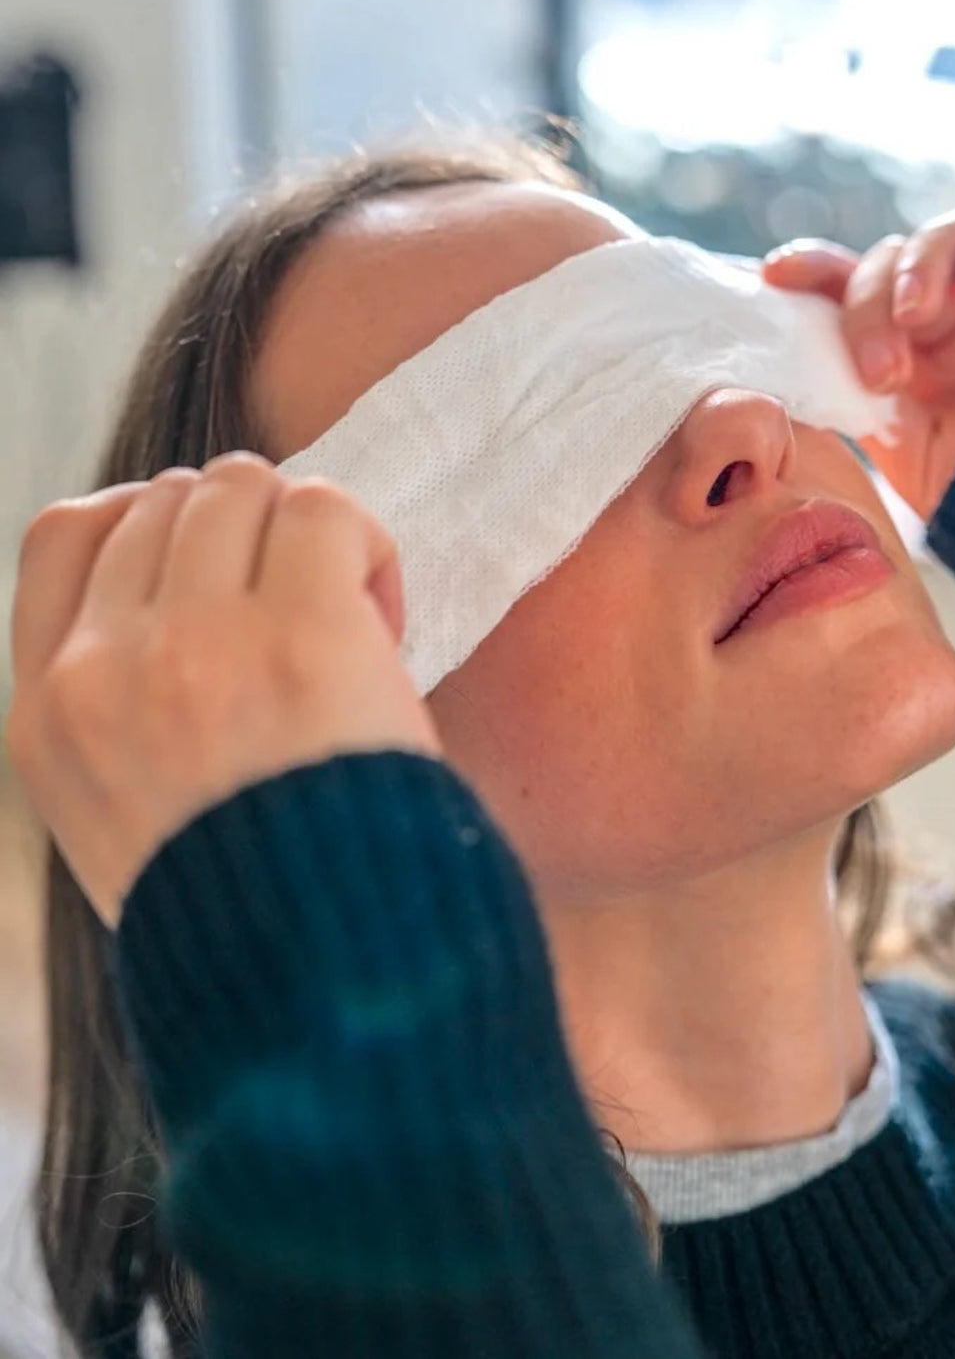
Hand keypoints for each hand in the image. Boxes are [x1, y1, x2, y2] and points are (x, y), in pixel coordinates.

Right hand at [4, 453, 440, 927]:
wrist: (323, 988)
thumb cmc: (257, 902)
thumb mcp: (129, 815)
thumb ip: (127, 706)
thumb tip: (191, 587)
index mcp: (49, 715)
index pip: (63, 534)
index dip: (151, 520)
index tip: (218, 561)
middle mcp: (105, 669)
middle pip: (169, 499)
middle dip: (245, 534)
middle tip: (299, 609)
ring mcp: (196, 645)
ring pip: (243, 485)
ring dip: (304, 530)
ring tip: (347, 611)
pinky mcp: (300, 634)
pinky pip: (324, 509)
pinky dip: (363, 542)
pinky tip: (384, 613)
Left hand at [763, 207, 954, 517]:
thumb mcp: (897, 449)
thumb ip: (848, 398)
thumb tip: (777, 369)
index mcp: (910, 350)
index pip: (855, 286)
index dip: (816, 269)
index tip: (776, 273)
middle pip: (893, 259)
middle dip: (871, 300)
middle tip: (879, 368)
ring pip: (952, 230)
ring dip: (921, 265)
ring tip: (918, 318)